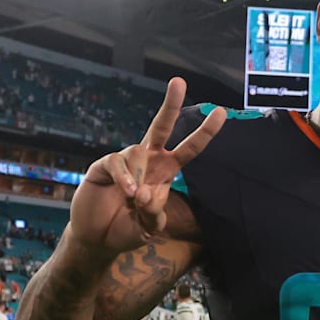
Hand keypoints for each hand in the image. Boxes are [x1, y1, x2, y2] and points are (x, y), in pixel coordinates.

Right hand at [69, 78, 225, 254]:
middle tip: (179, 82)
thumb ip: (153, 214)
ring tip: (132, 200)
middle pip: (162, 127)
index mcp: (166, 171)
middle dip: (170, 104)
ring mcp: (127, 160)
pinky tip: (127, 190)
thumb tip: (145, 194)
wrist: (98, 237)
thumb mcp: (149, 226)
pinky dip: (125, 177)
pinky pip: (118, 163)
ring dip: (138, 180)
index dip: (205, 133)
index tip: (220, 112)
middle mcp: (148, 160)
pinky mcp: (105, 165)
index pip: (189, 149)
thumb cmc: (128, 228)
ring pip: (138, 154)